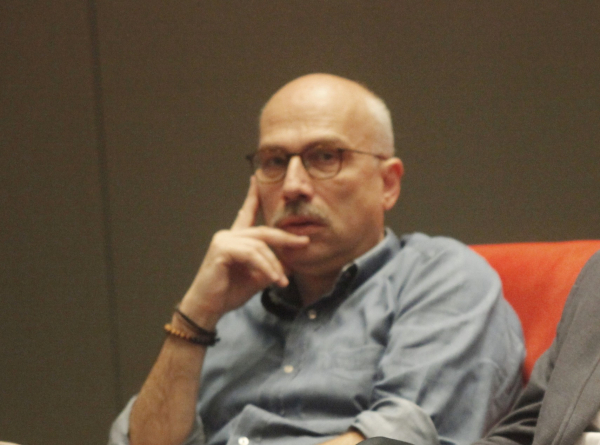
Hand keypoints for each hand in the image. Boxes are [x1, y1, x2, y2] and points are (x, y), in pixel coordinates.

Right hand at [179, 177, 308, 327]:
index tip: (256, 179)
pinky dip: (265, 266)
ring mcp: (224, 240)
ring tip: (282, 281)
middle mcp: (228, 235)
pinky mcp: (222, 249)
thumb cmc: (229, 293)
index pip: (246, 213)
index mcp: (235, 239)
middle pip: (263, 232)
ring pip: (260, 245)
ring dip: (275, 264)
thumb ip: (271, 267)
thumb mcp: (257, 278)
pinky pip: (251, 254)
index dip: (253, 196)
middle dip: (285, 237)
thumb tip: (292, 263)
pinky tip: (272, 279)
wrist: (208, 308)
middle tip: (304, 242)